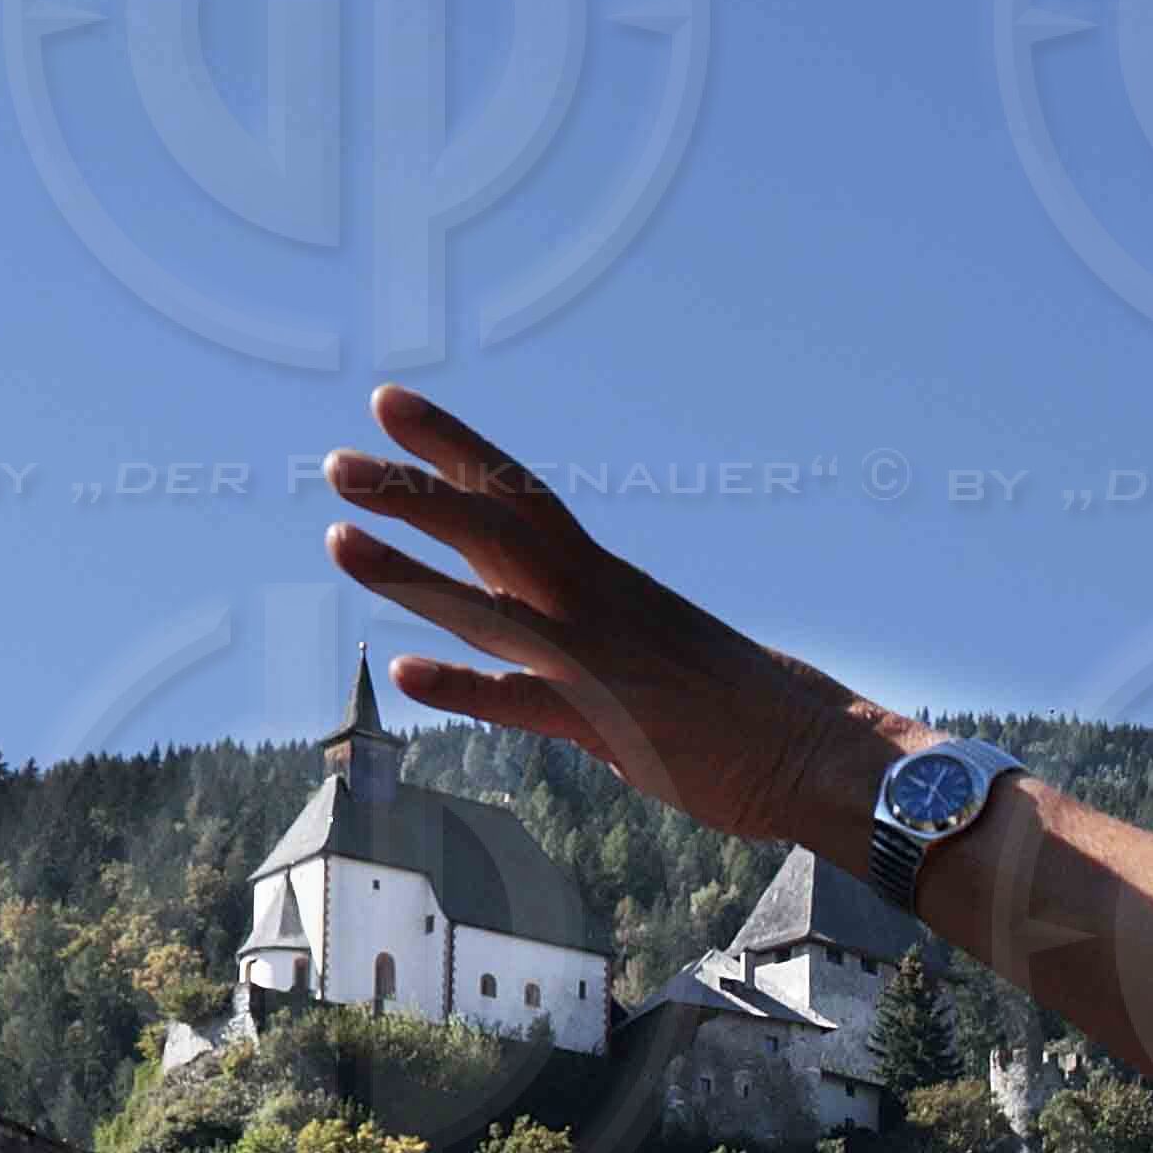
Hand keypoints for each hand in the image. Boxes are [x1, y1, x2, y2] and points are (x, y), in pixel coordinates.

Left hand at [316, 386, 898, 853]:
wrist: (814, 750)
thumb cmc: (738, 706)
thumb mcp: (650, 645)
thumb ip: (577, 629)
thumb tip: (510, 627)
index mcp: (606, 581)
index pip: (519, 493)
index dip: (452, 445)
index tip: (389, 402)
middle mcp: (596, 603)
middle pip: (496, 527)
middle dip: (417, 492)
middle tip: (340, 462)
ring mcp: (600, 660)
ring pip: (493, 603)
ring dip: (413, 571)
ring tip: (338, 540)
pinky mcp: (611, 725)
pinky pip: (527, 701)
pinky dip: (467, 686)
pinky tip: (408, 672)